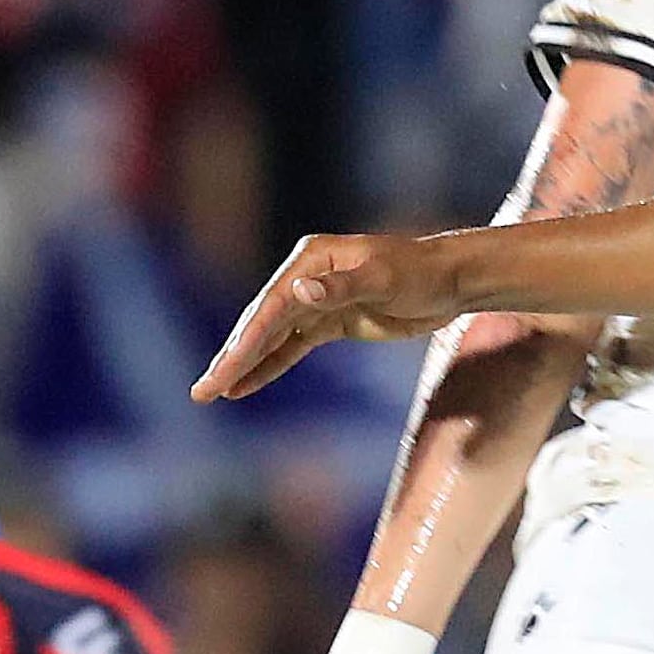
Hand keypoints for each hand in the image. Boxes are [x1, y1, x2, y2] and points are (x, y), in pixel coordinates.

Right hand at [195, 232, 459, 402]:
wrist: (452, 281)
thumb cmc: (422, 274)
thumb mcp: (385, 279)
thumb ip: (342, 287)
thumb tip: (298, 293)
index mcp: (311, 260)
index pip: (270, 307)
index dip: (244, 342)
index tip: (223, 371)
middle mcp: (305, 278)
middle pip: (261, 323)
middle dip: (231, 359)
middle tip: (200, 392)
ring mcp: (315, 300)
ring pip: (271, 338)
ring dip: (242, 365)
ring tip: (211, 392)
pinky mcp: (330, 322)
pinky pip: (291, 348)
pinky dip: (268, 367)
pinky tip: (244, 386)